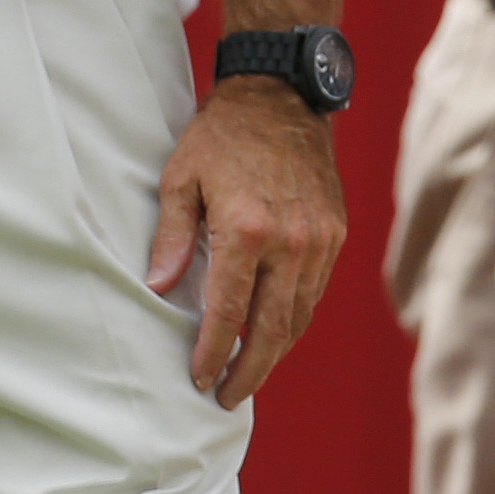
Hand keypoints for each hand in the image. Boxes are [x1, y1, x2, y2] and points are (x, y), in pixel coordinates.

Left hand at [148, 77, 345, 408]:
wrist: (281, 95)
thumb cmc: (222, 135)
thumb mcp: (181, 178)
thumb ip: (171, 237)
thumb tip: (159, 288)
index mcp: (247, 230)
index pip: (229, 313)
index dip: (212, 353)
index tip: (198, 379)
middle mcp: (290, 241)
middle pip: (271, 329)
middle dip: (248, 371)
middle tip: (226, 398)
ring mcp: (318, 238)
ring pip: (299, 316)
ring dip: (273, 350)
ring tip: (247, 371)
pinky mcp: (335, 231)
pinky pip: (315, 291)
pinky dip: (294, 318)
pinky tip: (274, 330)